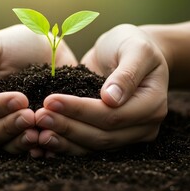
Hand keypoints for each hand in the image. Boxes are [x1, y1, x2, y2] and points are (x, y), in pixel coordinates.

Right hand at [0, 25, 77, 155]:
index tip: (20, 98)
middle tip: (31, 116)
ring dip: (20, 141)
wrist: (48, 48)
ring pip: (4, 144)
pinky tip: (45, 143)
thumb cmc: (15, 43)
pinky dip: (33, 149)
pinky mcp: (24, 132)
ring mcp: (3, 125)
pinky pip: (24, 148)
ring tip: (38, 133)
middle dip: (9, 126)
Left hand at [35, 24, 168, 154]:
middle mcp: (143, 126)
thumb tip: (111, 99)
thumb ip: (126, 72)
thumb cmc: (133, 44)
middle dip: (68, 127)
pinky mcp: (111, 135)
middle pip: (102, 136)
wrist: (129, 51)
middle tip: (38, 117)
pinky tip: (44, 141)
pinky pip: (88, 146)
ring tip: (37, 133)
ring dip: (64, 141)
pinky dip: (66, 145)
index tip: (51, 100)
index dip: (80, 111)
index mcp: (152, 105)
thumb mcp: (135, 48)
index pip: (113, 115)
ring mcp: (128, 134)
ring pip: (94, 146)